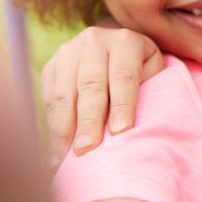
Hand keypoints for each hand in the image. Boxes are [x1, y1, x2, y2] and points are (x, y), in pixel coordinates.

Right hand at [41, 25, 163, 168]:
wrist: (114, 48)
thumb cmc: (141, 70)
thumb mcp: (153, 72)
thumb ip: (149, 91)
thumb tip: (132, 125)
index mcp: (125, 42)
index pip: (124, 76)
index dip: (122, 105)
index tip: (120, 133)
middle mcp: (94, 42)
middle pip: (91, 86)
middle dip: (88, 121)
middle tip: (86, 150)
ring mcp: (68, 52)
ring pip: (64, 94)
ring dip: (63, 130)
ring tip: (63, 160)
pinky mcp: (51, 67)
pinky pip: (48, 100)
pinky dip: (51, 128)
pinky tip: (54, 152)